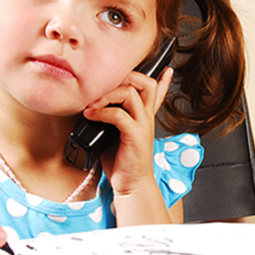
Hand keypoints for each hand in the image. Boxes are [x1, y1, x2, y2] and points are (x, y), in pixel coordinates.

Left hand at [81, 66, 173, 222]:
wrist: (131, 186)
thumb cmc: (121, 163)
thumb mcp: (115, 136)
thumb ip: (110, 120)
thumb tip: (89, 107)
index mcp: (144, 117)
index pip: (157, 92)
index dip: (162, 79)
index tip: (165, 69)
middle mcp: (146, 118)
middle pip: (145, 83)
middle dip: (123, 76)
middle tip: (102, 83)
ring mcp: (143, 126)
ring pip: (131, 92)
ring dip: (107, 93)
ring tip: (91, 103)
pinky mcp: (135, 135)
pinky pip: (119, 114)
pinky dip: (102, 111)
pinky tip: (90, 115)